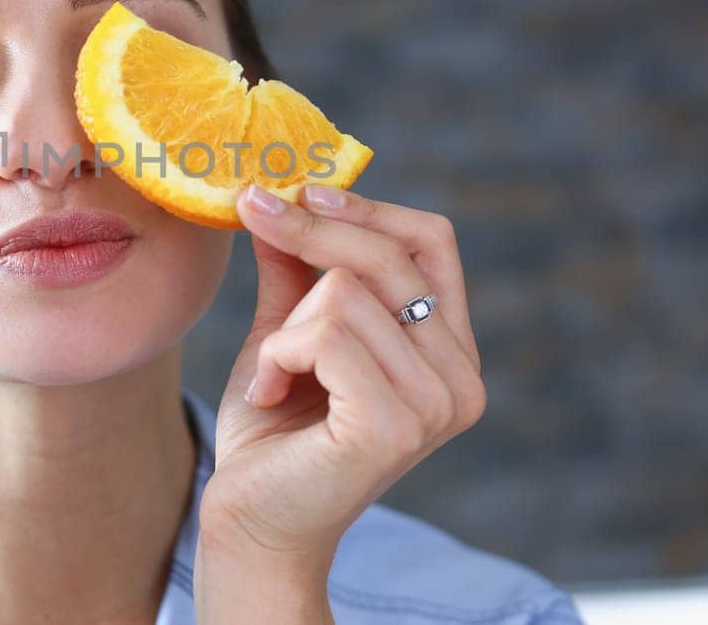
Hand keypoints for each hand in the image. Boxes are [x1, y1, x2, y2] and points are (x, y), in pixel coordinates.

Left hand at [199, 184, 485, 571]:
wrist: (251, 518)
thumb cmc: (273, 429)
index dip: (368, 206)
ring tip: (275, 372)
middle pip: (388, 254)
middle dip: (308, 231)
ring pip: (345, 292)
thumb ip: (296, 266)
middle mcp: (459, 378)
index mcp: (449, 350)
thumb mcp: (286, 328)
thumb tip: (280, 190)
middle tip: (248, 210)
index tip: (300, 188)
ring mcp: (435, 405)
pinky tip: (272, 393)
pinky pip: (326, 334)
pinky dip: (278, 354)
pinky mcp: (394, 425)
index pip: (432, 242)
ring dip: (285, 326)